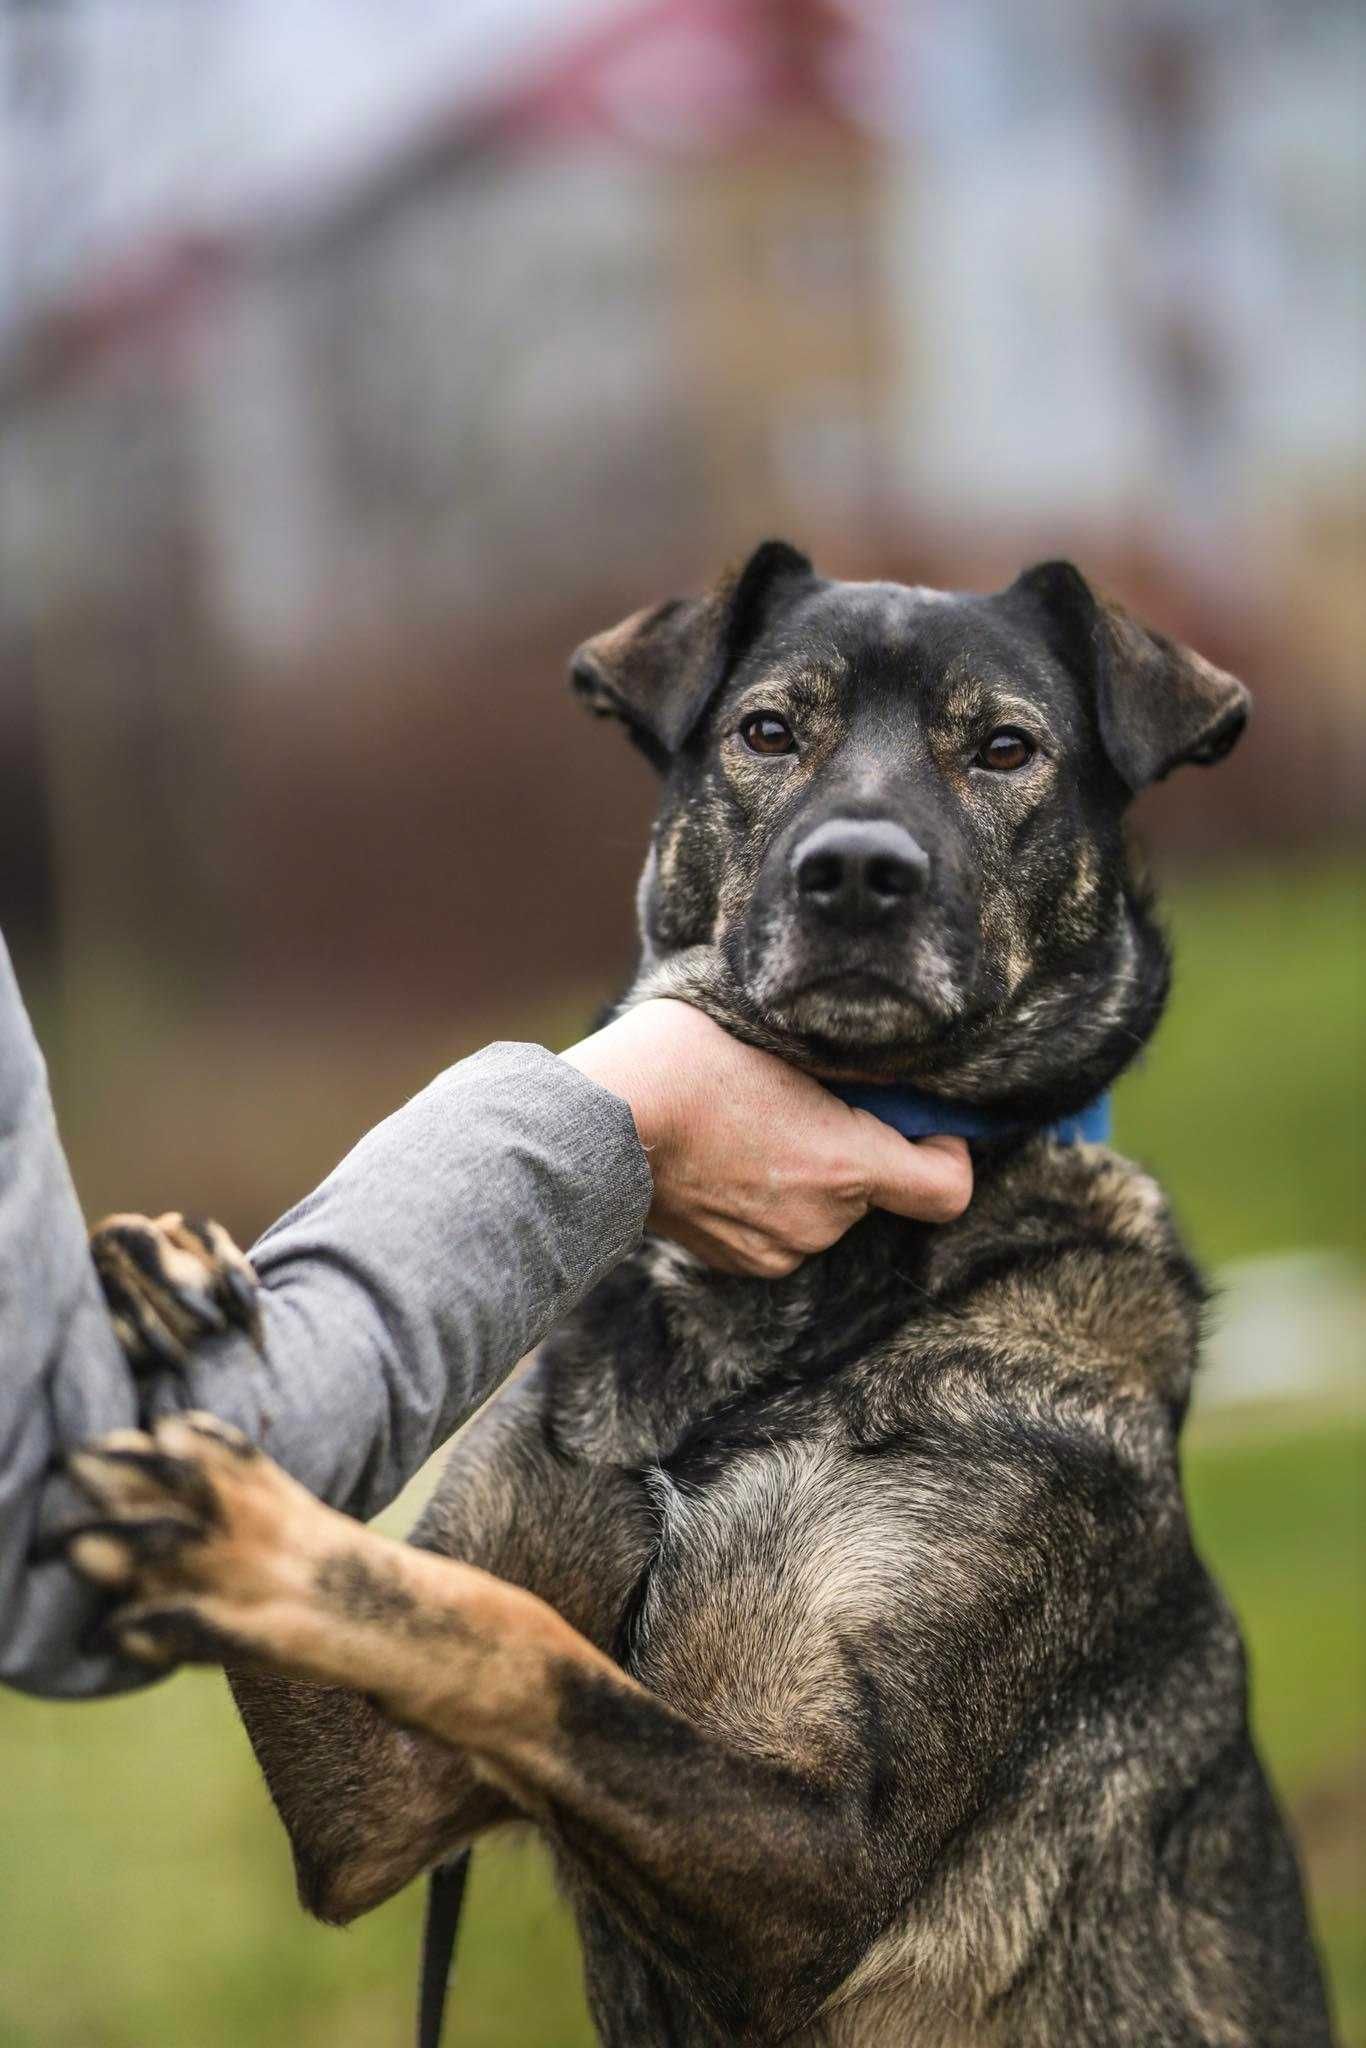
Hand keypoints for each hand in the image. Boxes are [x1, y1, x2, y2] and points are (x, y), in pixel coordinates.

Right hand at [561, 1000, 971, 1277]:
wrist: (594, 1125)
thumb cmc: (682, 1060)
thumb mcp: (778, 1032)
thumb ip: (847, 1061)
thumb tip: (887, 1066)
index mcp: (847, 1164)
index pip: (947, 1189)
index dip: (947, 1151)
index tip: (920, 1121)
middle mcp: (821, 1221)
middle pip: (875, 1187)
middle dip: (856, 1143)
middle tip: (805, 1094)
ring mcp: (775, 1249)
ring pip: (823, 1205)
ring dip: (805, 1168)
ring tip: (749, 1121)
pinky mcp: (736, 1261)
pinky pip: (780, 1227)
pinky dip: (767, 1195)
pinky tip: (722, 1154)